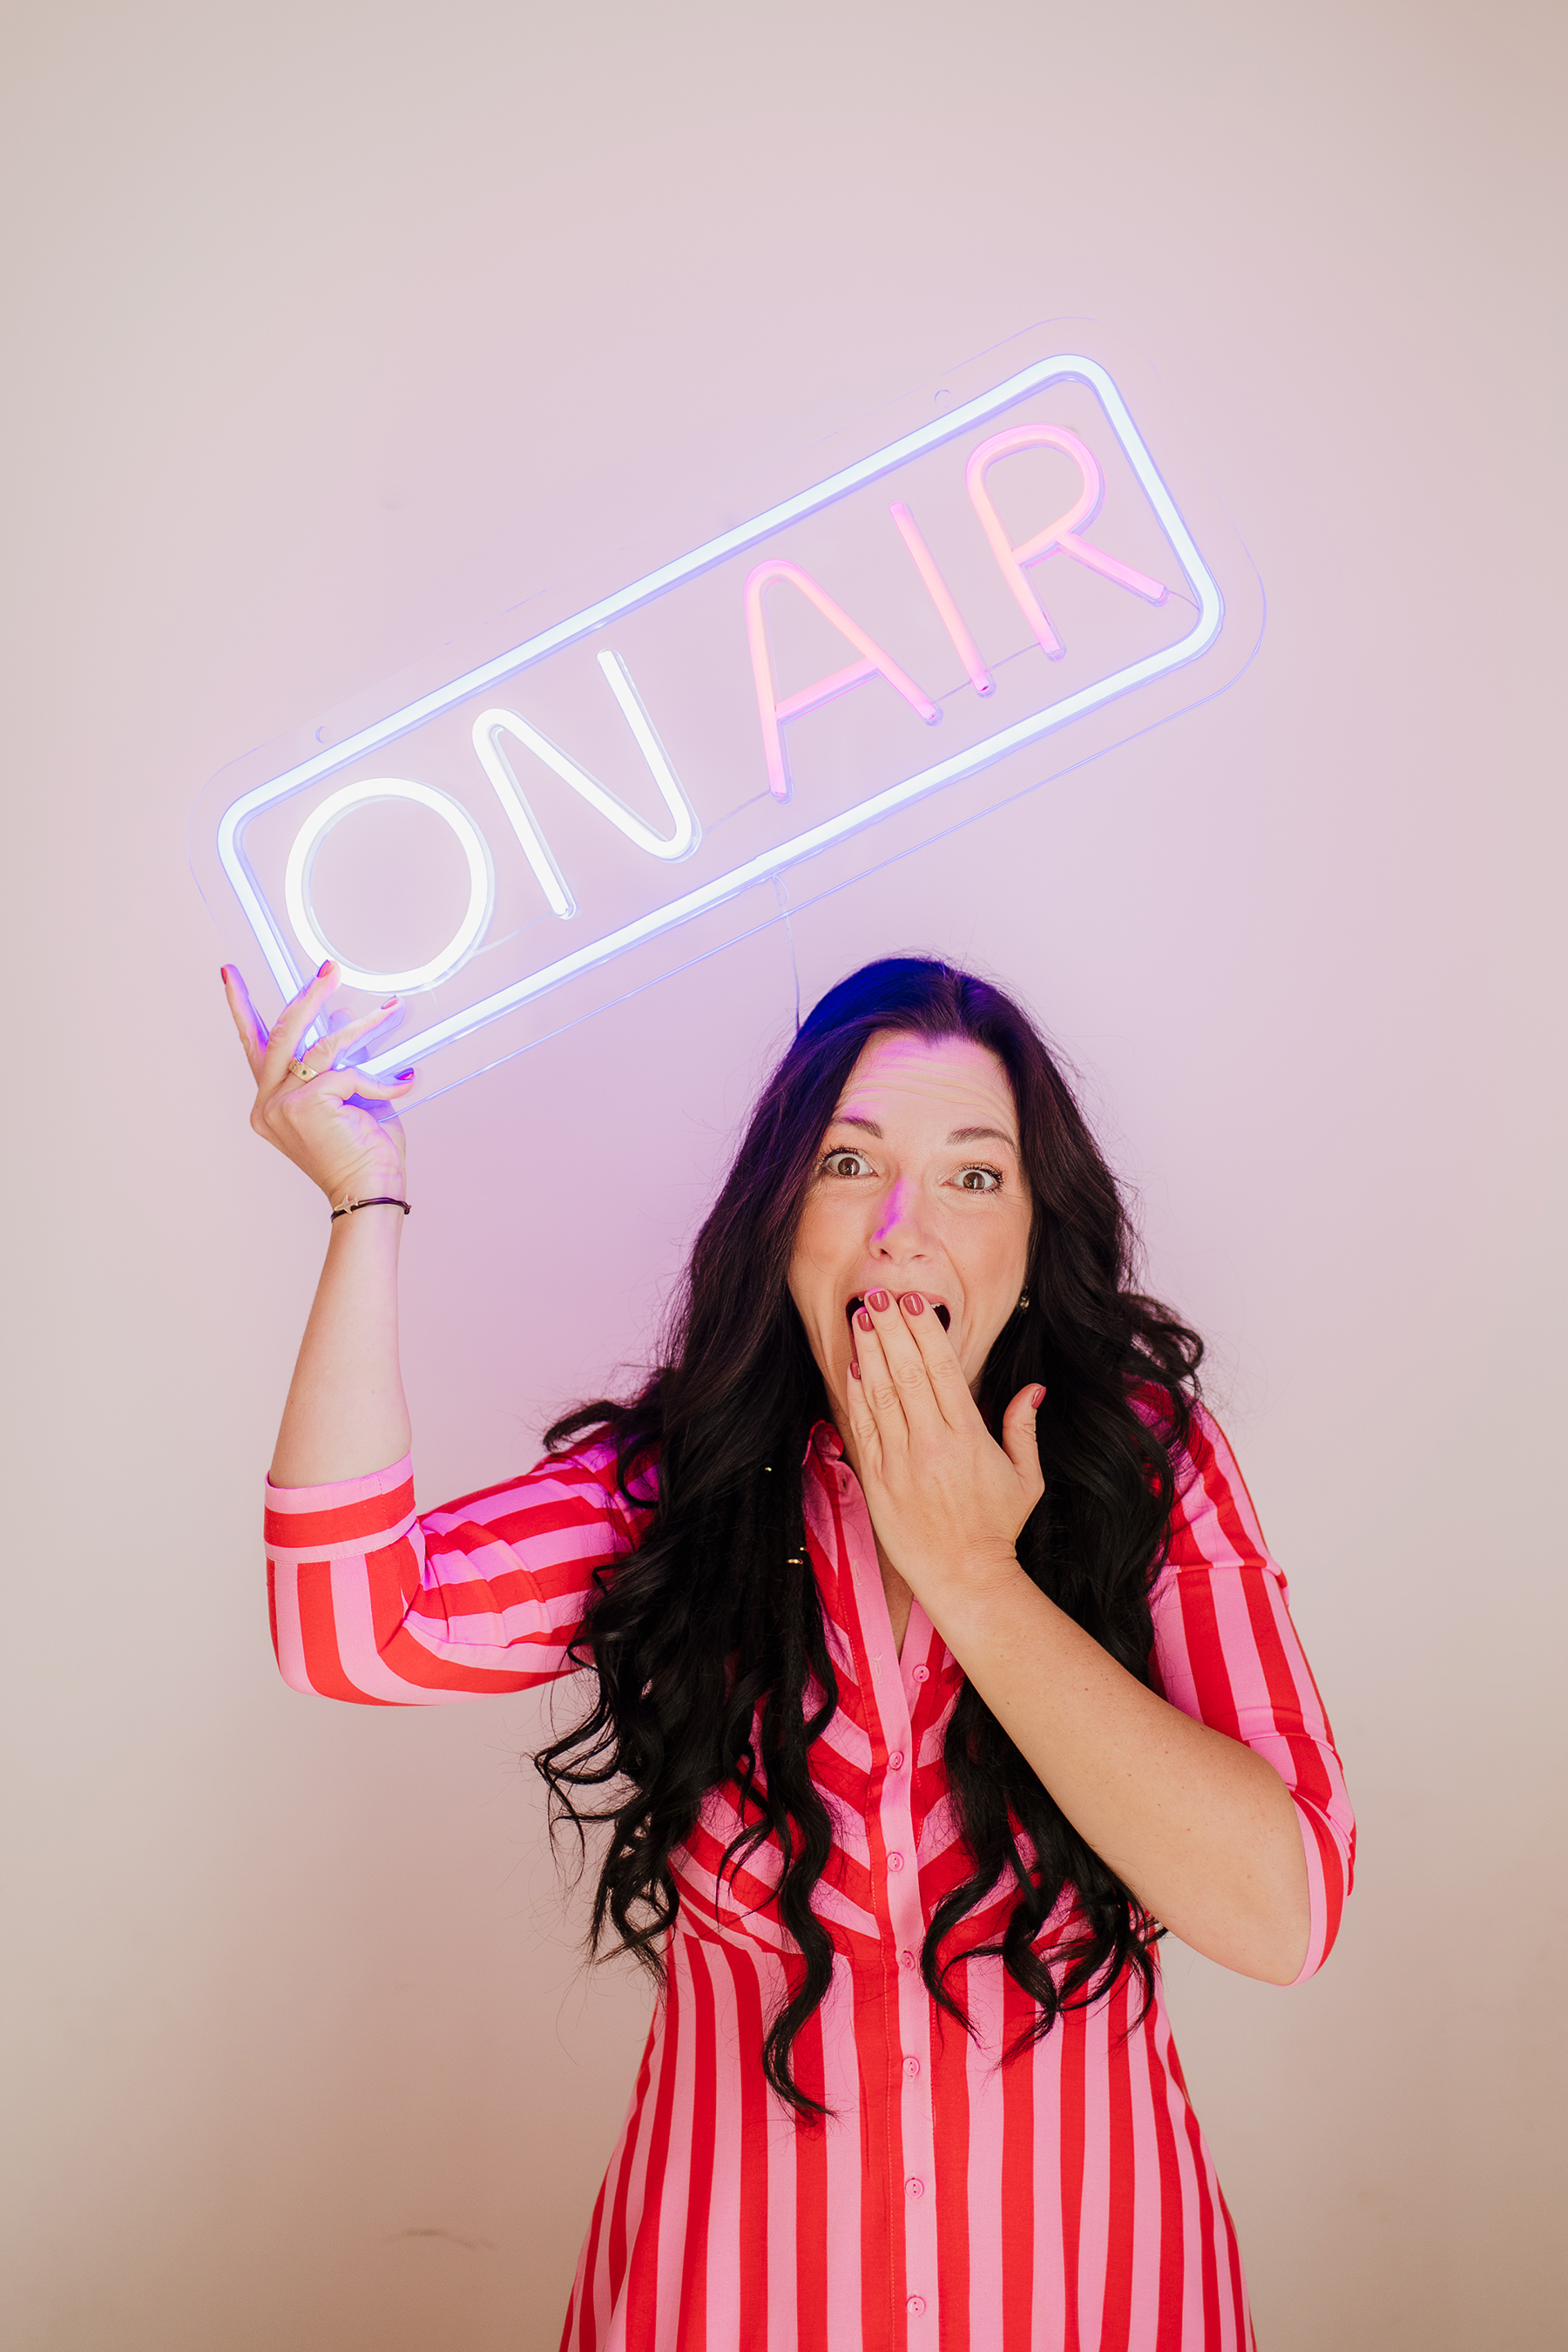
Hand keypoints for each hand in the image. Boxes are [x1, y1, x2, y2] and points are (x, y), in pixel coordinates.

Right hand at [222, 959, 414, 1206]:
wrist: (370, 1191)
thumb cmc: (363, 1153)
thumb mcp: (350, 1096)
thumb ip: (338, 1060)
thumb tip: (340, 1016)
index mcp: (271, 1105)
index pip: (255, 1046)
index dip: (242, 1007)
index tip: (229, 974)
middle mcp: (268, 1104)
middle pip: (280, 1033)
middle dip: (307, 997)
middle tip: (328, 970)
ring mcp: (282, 1104)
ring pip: (319, 1045)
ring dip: (360, 1026)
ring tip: (389, 1011)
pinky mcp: (306, 1104)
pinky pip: (349, 1072)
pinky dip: (379, 1079)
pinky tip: (402, 1086)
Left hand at [845, 1288, 1044, 1599]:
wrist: (963, 1577)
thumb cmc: (996, 1528)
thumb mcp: (1026, 1478)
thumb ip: (1023, 1429)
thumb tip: (1033, 1389)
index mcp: (967, 1437)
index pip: (942, 1369)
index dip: (924, 1331)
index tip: (913, 1301)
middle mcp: (930, 1444)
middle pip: (906, 1372)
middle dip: (891, 1328)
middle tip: (877, 1293)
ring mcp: (899, 1462)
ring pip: (880, 1394)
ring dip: (869, 1352)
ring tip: (861, 1317)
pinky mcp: (876, 1481)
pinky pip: (863, 1428)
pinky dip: (856, 1395)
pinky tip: (853, 1367)